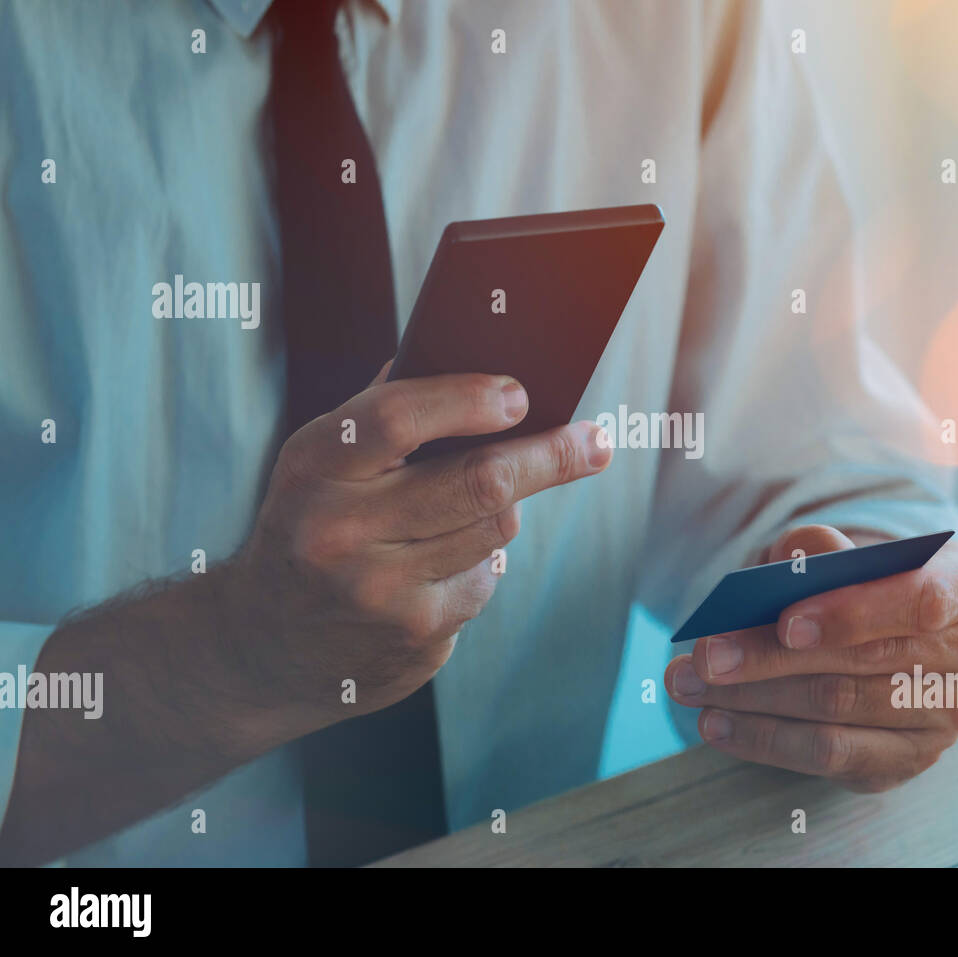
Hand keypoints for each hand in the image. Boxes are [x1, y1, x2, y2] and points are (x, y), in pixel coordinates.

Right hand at [232, 363, 612, 742]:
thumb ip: (381, 416)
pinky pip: (484, 577)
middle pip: (479, 480)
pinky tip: (442, 565)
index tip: (520, 395)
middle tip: (595, 441)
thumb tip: (476, 365)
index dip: (468, 400)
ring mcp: (379, 590)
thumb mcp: (317, 467)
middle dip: (552, 456)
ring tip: (486, 502)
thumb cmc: (308, 528)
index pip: (397, 418)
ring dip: (505, 509)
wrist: (260, 647)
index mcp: (313, 468)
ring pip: (495, 527)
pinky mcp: (415, 636)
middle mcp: (341, 530)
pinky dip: (480, 563)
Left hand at [665, 525, 957, 791]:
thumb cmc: (872, 582)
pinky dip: (763, 738)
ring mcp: (951, 716)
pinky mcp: (910, 758)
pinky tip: (714, 722)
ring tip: (689, 683)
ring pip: (837, 709)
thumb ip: (822, 549)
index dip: (852, 612)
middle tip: (703, 656)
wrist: (901, 632)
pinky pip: (829, 755)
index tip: (785, 622)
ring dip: (752, 699)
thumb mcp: (853, 551)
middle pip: (864, 662)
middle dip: (771, 659)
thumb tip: (787, 563)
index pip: (922, 599)